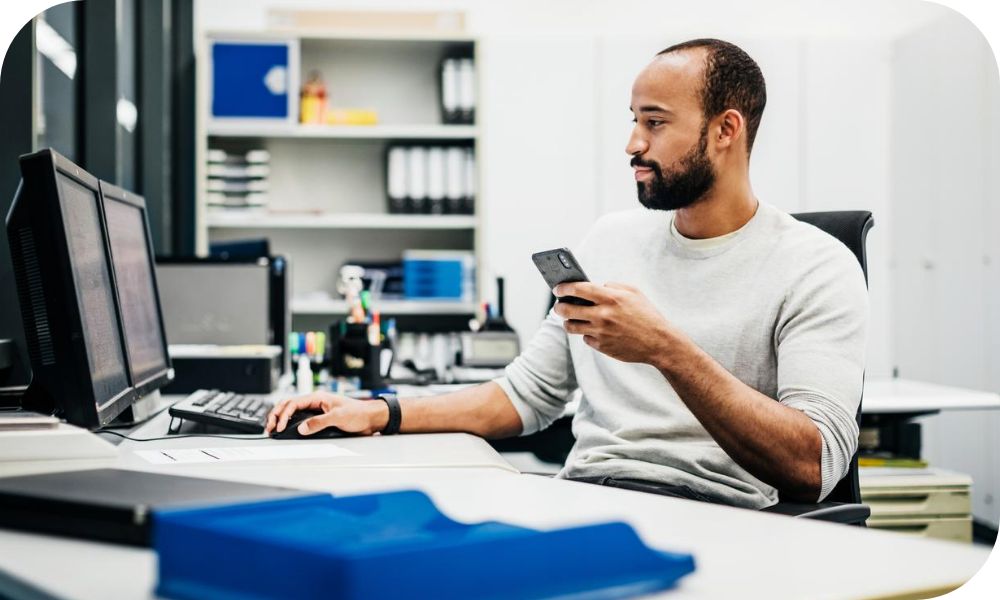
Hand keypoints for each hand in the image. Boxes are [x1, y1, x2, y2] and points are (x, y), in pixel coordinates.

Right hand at [264, 391, 388, 435]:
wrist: (370, 418)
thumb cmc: (358, 413)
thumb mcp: (338, 417)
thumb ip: (319, 422)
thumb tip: (302, 429)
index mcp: (318, 397)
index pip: (294, 403)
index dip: (284, 415)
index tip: (280, 427)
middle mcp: (315, 402)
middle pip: (288, 405)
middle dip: (276, 415)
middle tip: (269, 428)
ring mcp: (316, 410)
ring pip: (292, 411)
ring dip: (281, 418)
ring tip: (272, 428)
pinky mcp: (318, 418)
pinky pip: (300, 418)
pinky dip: (290, 423)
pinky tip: (285, 429)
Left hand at [553, 281, 678, 365]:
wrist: (659, 342)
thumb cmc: (647, 314)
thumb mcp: (634, 292)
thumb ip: (613, 285)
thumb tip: (595, 286)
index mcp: (610, 298)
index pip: (578, 289)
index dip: (563, 287)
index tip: (557, 288)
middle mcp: (602, 315)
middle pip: (567, 309)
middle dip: (559, 306)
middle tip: (558, 305)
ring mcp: (600, 332)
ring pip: (571, 326)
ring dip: (567, 321)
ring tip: (570, 318)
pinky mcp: (601, 346)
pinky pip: (585, 338)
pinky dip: (587, 334)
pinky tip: (594, 331)